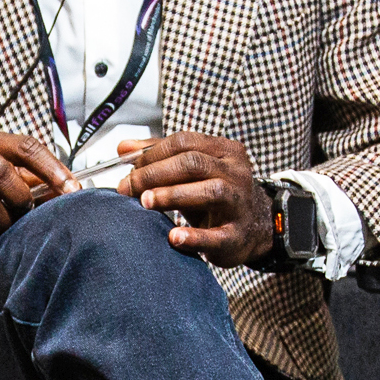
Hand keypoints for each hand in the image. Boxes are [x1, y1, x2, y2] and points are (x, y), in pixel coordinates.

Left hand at [120, 133, 275, 266]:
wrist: (256, 227)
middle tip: (128, 187)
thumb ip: (159, 157)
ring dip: (173, 195)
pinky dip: (194, 236)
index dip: (152, 154)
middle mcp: (235, 172)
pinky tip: (174, 237)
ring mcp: (239, 203)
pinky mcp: (238, 235)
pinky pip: (218, 235)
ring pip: (210, 191)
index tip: (129, 168)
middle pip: (193, 163)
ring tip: (146, 202)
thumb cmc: (217, 196)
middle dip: (155, 173)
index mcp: (224, 151)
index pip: (184, 142)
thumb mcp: (192, 172)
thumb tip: (123, 147)